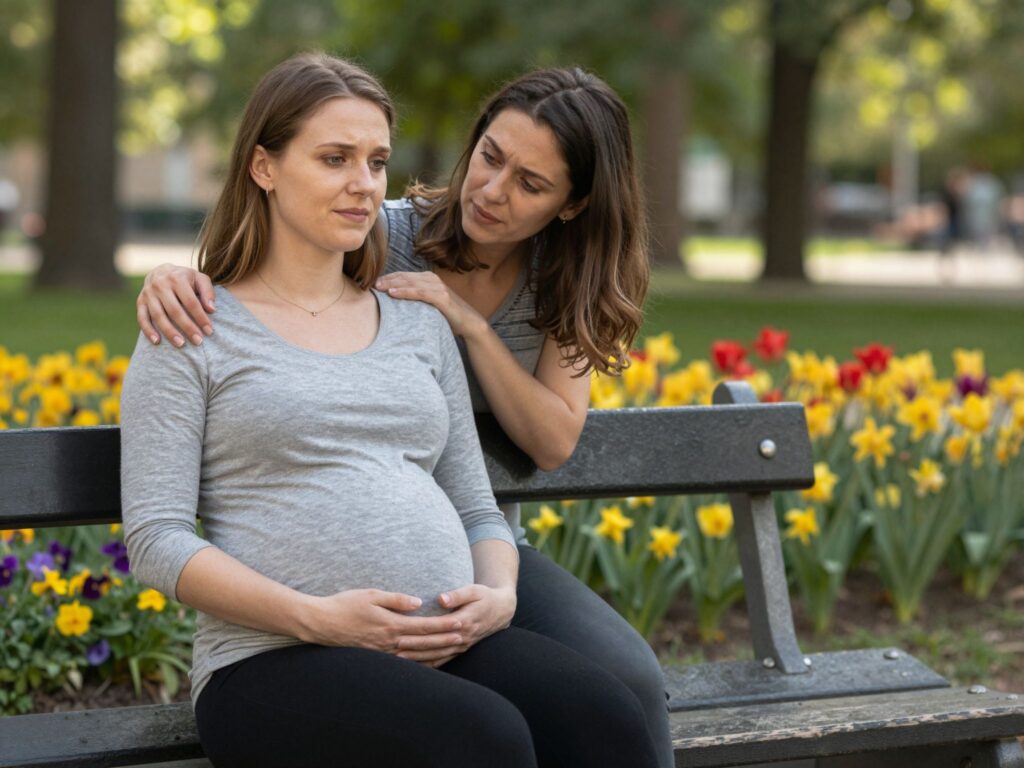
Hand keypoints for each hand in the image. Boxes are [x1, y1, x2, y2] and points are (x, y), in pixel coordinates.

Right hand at [137, 263, 215, 346]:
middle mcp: (160, 285)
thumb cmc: (185, 279)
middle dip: (187, 327)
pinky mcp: (140, 302)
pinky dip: (148, 330)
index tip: (209, 331)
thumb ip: (208, 292)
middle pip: (175, 310)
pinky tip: (157, 342)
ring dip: (169, 332)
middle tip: (198, 341)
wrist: (160, 271)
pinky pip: (142, 318)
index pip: (191, 302)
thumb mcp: (199, 278)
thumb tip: (211, 309)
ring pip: (158, 316)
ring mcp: (148, 294)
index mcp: (177, 278)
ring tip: (181, 344)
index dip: (200, 317)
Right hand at [302, 589, 465, 655]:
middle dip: (445, 639)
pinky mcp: (376, 655)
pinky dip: (417, 662)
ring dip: (435, 652)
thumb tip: (418, 603)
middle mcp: (389, 642)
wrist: (320, 623)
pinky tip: (426, 662)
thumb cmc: (344, 604)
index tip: (459, 622)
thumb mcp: (371, 595)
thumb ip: (396, 599)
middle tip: (464, 637)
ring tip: (451, 649)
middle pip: (423, 642)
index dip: (443, 625)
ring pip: (415, 654)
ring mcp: (382, 652)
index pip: (423, 626)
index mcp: (390, 625)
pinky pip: (402, 661)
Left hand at [375, 271, 485, 338]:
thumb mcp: (427, 305)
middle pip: (404, 277)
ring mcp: (438, 287)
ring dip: (393, 284)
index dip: (388, 278)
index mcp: (427, 279)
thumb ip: (415, 299)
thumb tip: (393, 302)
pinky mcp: (442, 297)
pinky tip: (393, 294)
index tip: (373, 283)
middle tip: (371, 284)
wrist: (469, 323)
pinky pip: (419, 293)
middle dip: (387, 280)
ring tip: (378, 288)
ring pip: (410, 283)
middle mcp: (432, 279)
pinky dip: (405, 292)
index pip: (403, 276)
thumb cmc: (446, 315)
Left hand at [394, 584, 516, 666]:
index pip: (437, 631)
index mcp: (464, 621)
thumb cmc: (485, 597)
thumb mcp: (474, 590)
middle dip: (414, 649)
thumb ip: (457, 595)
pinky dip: (430, 665)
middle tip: (394, 650)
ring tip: (400, 661)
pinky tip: (416, 668)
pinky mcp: (461, 649)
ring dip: (419, 659)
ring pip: (438, 656)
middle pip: (434, 646)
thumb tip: (441, 598)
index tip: (402, 635)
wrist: (502, 610)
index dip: (419, 635)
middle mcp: (462, 637)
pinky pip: (444, 660)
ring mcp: (462, 646)